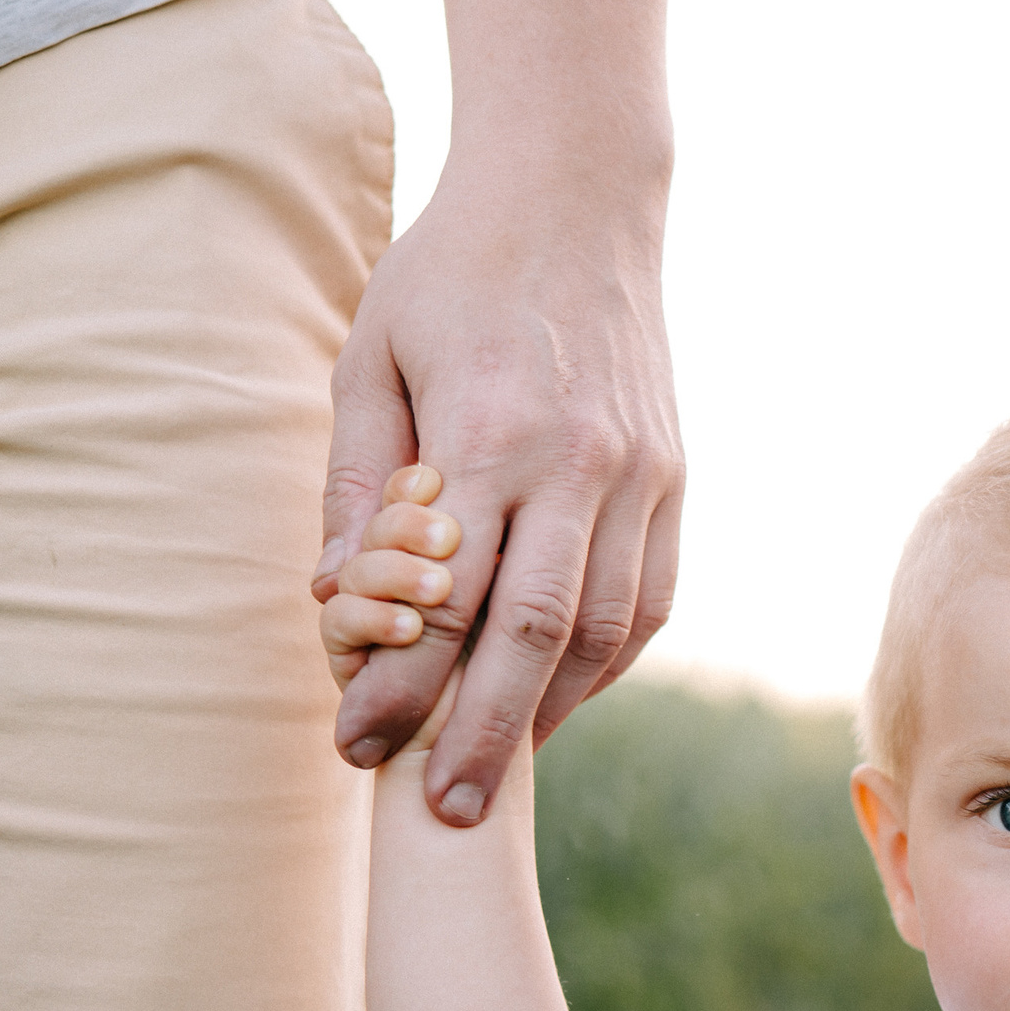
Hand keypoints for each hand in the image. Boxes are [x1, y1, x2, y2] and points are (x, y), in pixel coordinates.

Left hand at [318, 190, 682, 824]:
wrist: (576, 197)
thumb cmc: (450, 276)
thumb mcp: (371, 360)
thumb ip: (360, 487)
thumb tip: (335, 605)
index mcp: (489, 432)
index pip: (444, 598)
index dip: (400, 685)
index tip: (356, 743)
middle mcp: (577, 463)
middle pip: (532, 638)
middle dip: (481, 737)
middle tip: (441, 813)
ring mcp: (639, 475)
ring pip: (604, 630)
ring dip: (548, 712)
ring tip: (493, 770)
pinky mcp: (674, 479)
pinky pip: (649, 599)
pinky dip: (604, 662)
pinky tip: (556, 697)